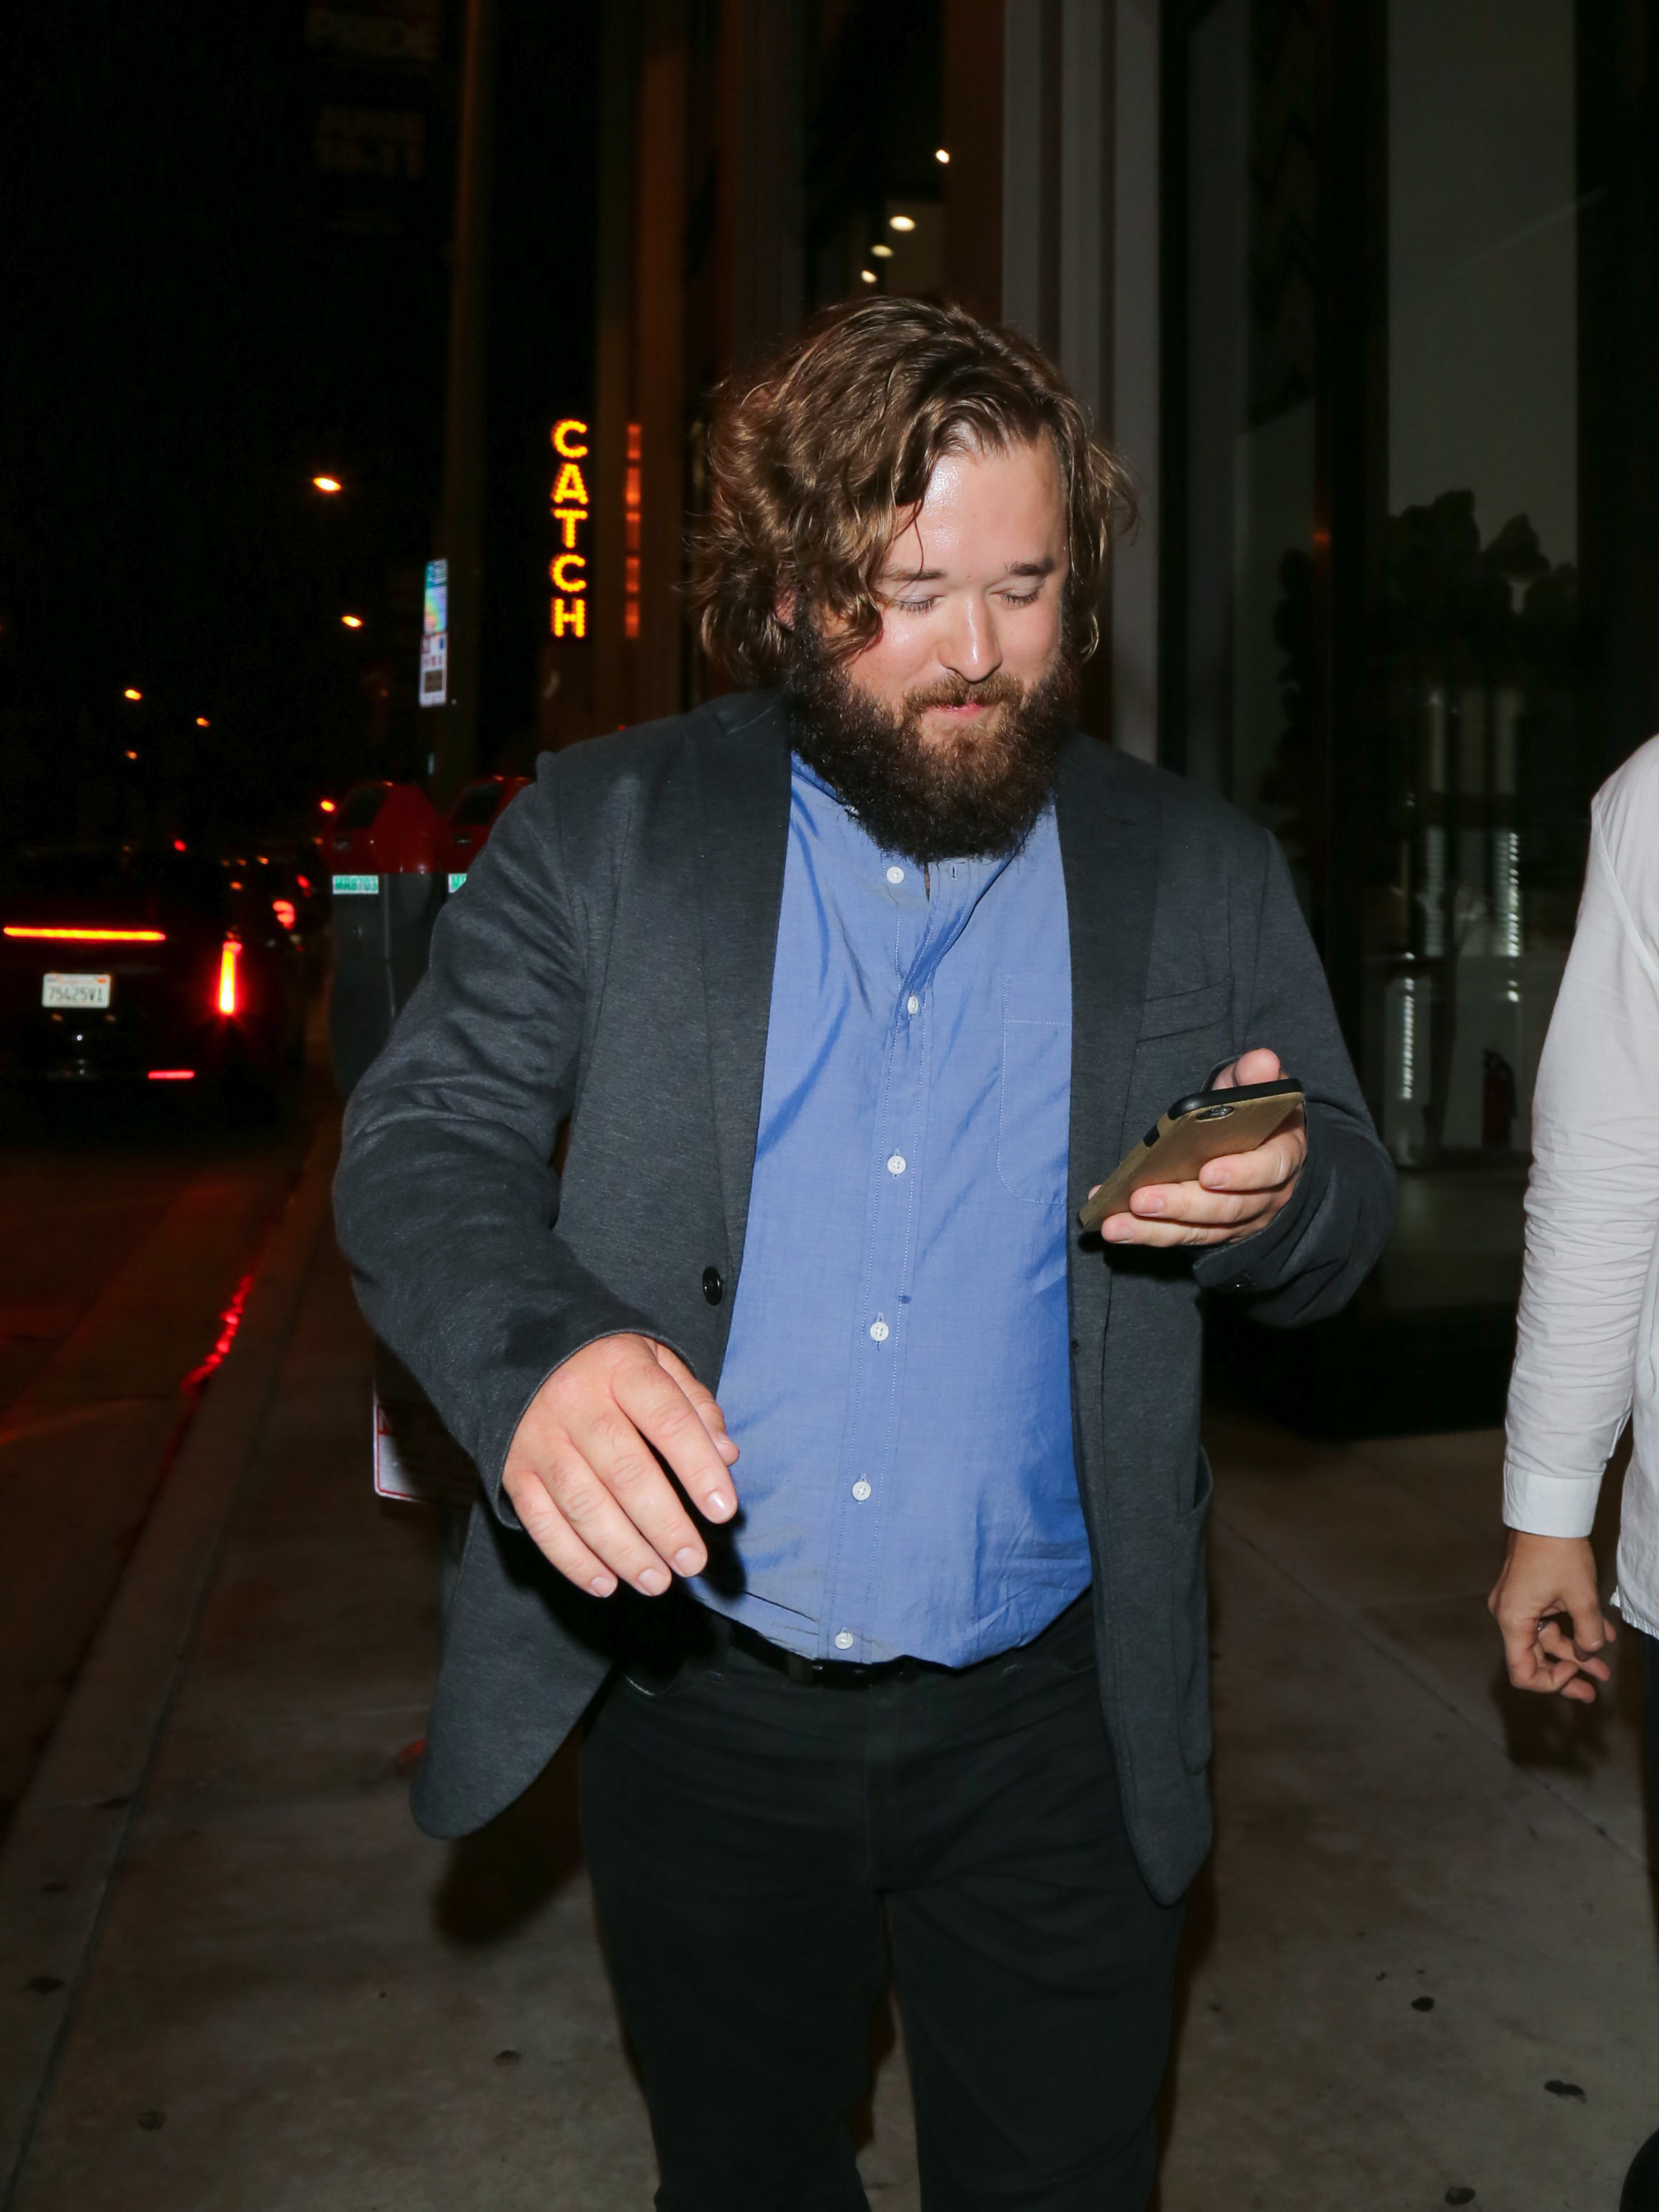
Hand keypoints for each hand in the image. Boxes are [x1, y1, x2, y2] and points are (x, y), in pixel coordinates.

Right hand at [501, 1334, 738, 1598]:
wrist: (520, 1350)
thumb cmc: (607, 1364)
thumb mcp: (656, 1360)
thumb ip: (694, 1405)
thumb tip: (726, 1455)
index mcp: (620, 1367)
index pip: (668, 1420)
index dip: (699, 1468)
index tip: (724, 1510)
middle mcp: (575, 1402)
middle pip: (625, 1471)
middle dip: (664, 1525)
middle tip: (692, 1562)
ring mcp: (539, 1437)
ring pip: (583, 1504)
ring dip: (623, 1551)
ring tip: (657, 1581)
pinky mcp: (513, 1468)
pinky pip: (540, 1522)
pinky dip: (573, 1559)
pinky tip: (605, 1583)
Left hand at [1092, 1047, 1307, 1248]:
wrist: (1259, 1143)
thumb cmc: (1252, 1112)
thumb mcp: (1255, 1087)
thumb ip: (1255, 1076)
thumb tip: (1263, 1061)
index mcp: (1283, 1153)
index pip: (1270, 1169)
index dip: (1242, 1174)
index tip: (1208, 1173)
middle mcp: (1267, 1195)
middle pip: (1227, 1208)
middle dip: (1182, 1204)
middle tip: (1140, 1198)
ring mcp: (1240, 1218)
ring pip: (1200, 1230)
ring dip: (1154, 1228)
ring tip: (1113, 1223)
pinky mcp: (1212, 1231)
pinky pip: (1181, 1236)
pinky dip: (1146, 1234)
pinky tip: (1114, 1226)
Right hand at [1488, 1529, 1614, 1703]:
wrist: (1547, 1514)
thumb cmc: (1558, 1553)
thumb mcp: (1582, 1598)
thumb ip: (1588, 1633)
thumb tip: (1590, 1651)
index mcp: (1514, 1621)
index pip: (1522, 1672)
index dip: (1550, 1682)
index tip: (1576, 1673)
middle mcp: (1508, 1616)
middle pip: (1534, 1658)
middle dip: (1567, 1673)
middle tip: (1593, 1690)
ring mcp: (1515, 1603)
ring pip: (1545, 1639)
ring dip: (1575, 1651)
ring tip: (1604, 1665)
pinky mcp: (1525, 1592)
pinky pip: (1547, 1620)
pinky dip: (1571, 1628)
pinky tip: (1599, 1635)